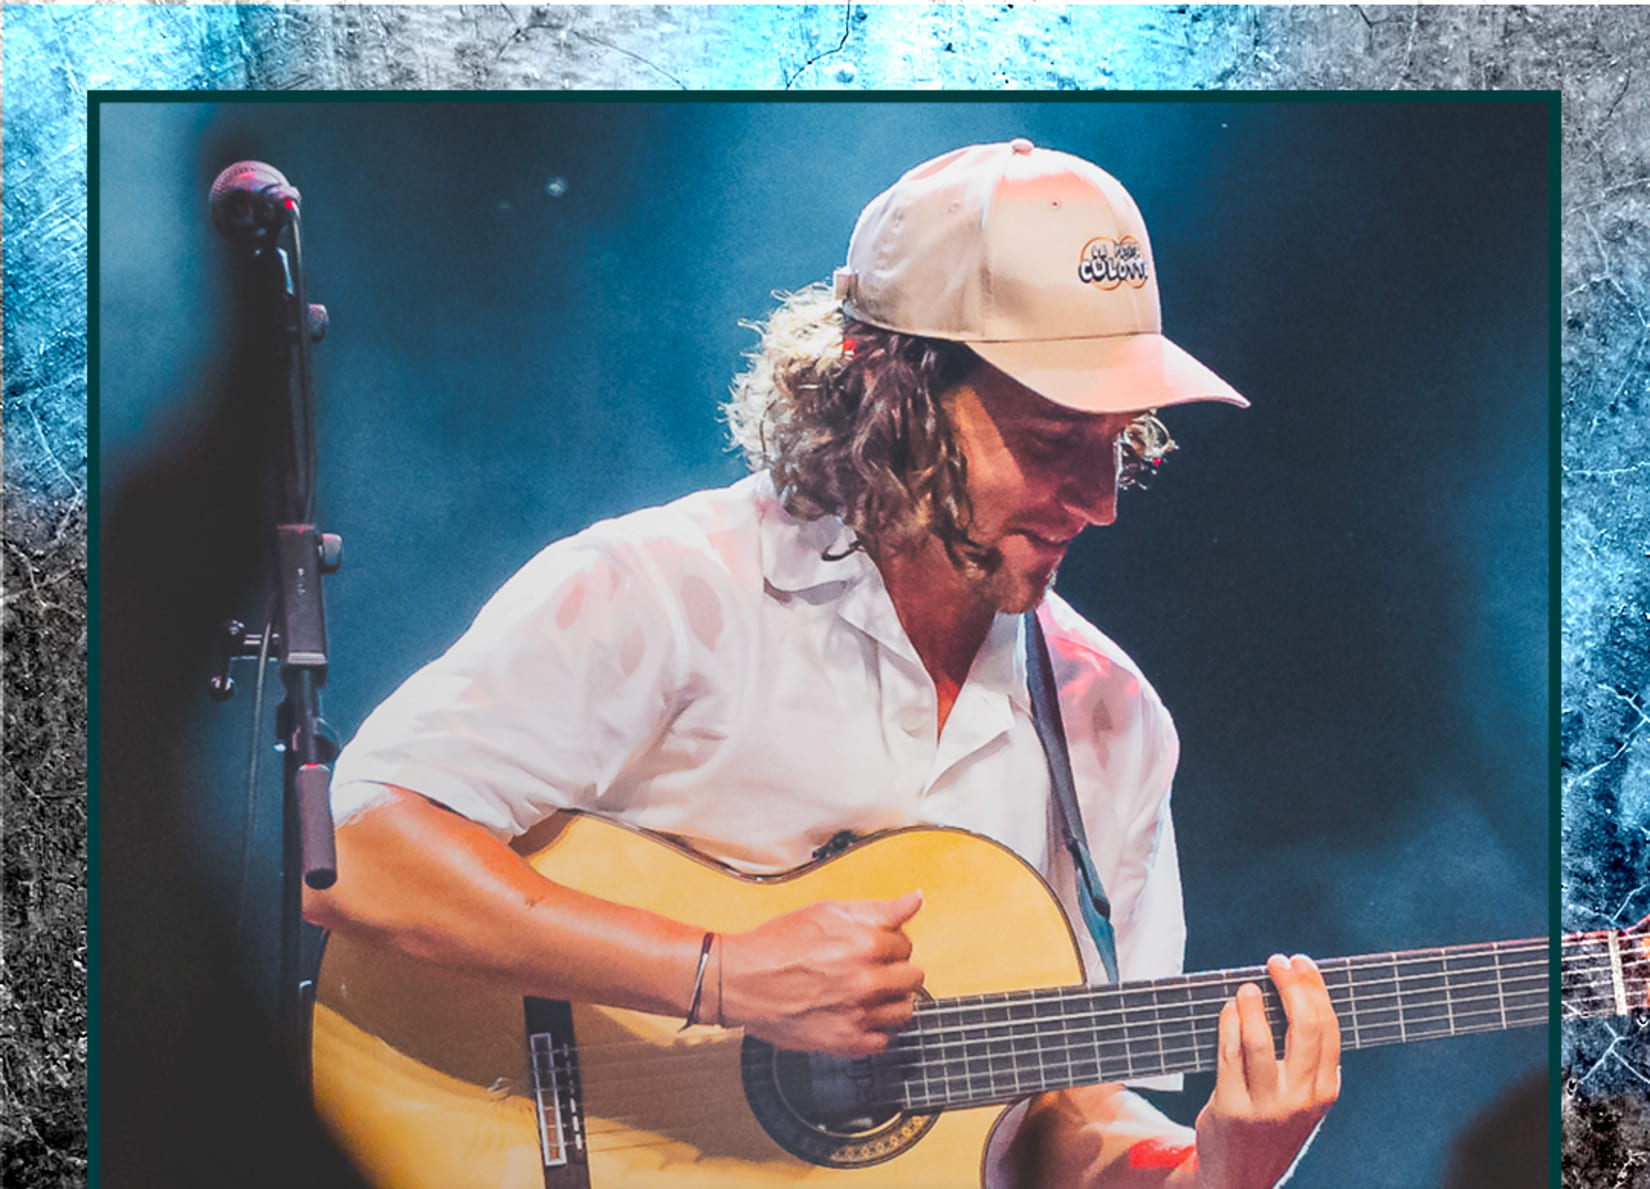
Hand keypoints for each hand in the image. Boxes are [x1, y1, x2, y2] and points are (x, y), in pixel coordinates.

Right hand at [719, 891, 924, 1055]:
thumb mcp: (828, 912)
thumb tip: (913, 901)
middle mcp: (867, 981)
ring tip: (868, 993)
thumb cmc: (777, 944)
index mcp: (866, 945)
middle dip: (896, 969)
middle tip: (873, 968)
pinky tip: (857, 1015)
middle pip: (913, 978)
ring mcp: (859, 1014)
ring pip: (904, 1011)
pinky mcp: (846, 1042)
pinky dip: (874, 1030)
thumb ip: (878, 909)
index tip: (875, 945)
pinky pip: (883, 1041)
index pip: (907, 943)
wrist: (741, 980)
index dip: (890, 942)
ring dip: (891, 1001)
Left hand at [1193, 953, 1339, 1188]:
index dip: (1314, 989)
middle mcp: (1300, 1100)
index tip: (1301, 963)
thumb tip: (1297, 990)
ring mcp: (1266, 1107)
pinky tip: (1229, 1010)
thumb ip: (1305, 1057)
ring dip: (1252, 1005)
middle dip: (1291, 986)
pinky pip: (1229, 1054)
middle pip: (1303, 1029)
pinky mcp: (1231, 1109)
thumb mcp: (1301, 1097)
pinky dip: (1228, 1023)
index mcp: (1325, 1092)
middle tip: (1276, 962)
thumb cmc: (1272, 1121)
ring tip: (1246, 988)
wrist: (1241, 1174)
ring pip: (1260, 1040)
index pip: (1328, 1029)